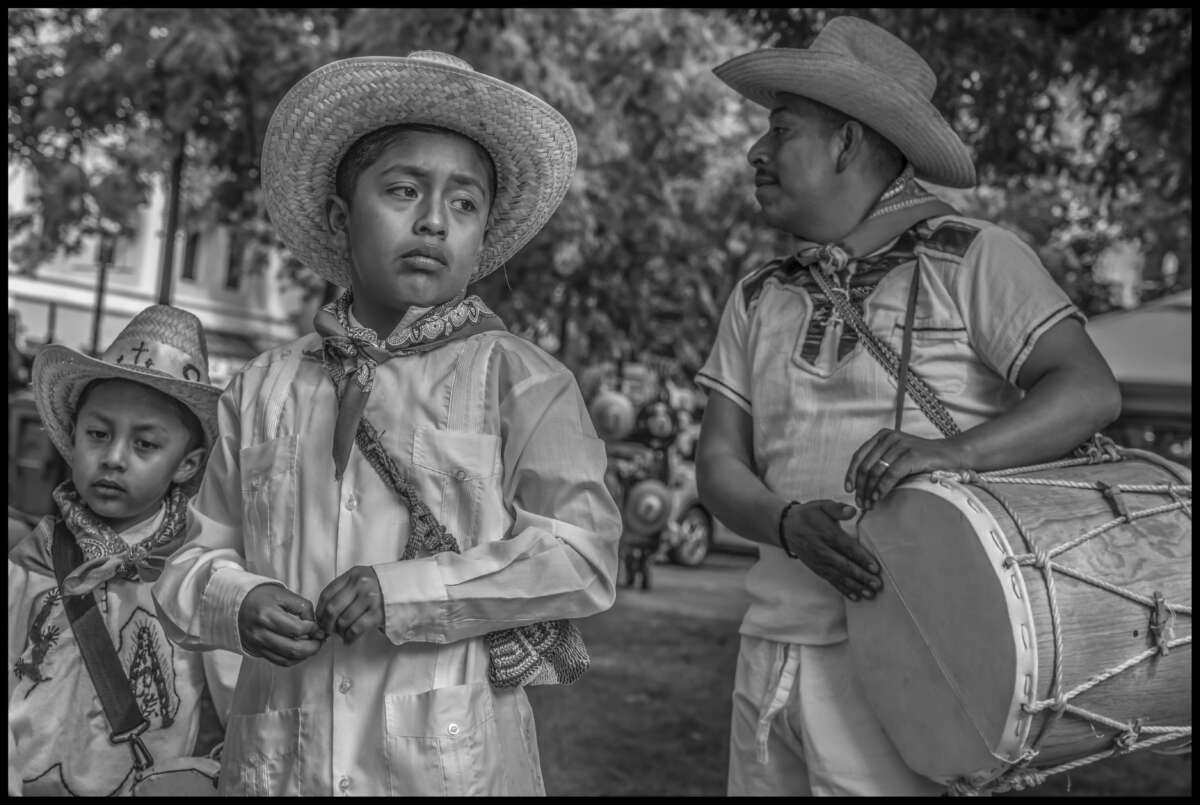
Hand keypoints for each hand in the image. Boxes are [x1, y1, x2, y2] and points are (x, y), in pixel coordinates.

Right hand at [237, 583, 325, 665]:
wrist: (237, 604)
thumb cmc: (261, 597)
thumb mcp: (282, 594)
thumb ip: (302, 607)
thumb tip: (314, 624)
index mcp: (267, 615)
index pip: (297, 629)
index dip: (313, 629)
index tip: (318, 626)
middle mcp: (260, 633)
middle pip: (293, 649)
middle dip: (313, 646)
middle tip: (321, 639)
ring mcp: (258, 644)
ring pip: (287, 658)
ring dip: (306, 654)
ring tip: (314, 645)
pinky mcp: (258, 651)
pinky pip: (279, 661)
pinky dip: (294, 659)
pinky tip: (302, 651)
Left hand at [316, 566, 383, 643]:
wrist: (406, 588)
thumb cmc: (379, 586)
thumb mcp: (361, 579)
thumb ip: (344, 589)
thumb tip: (322, 613)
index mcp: (353, 575)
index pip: (327, 594)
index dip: (319, 611)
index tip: (319, 620)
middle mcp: (361, 585)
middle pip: (332, 609)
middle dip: (326, 624)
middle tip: (327, 631)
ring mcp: (370, 599)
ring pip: (343, 621)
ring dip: (339, 632)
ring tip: (341, 634)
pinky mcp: (378, 613)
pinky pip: (356, 629)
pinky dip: (349, 638)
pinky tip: (349, 640)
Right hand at [781, 500, 881, 600]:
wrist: (787, 527)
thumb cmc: (808, 515)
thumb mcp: (822, 506)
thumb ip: (837, 509)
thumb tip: (852, 510)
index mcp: (827, 534)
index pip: (847, 548)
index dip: (862, 558)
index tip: (875, 568)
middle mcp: (823, 551)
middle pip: (845, 566)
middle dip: (861, 577)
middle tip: (876, 585)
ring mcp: (819, 562)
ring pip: (839, 576)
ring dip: (855, 586)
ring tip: (869, 594)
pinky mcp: (817, 569)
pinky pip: (831, 581)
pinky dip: (843, 590)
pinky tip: (855, 597)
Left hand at [845, 428, 964, 509]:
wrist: (951, 454)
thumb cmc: (922, 459)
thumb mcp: (897, 456)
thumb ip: (881, 463)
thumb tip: (860, 486)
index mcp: (882, 435)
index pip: (859, 455)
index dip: (851, 473)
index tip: (848, 489)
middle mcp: (889, 437)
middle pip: (866, 465)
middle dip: (860, 487)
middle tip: (860, 503)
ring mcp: (901, 444)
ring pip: (876, 472)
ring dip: (869, 491)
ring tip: (868, 505)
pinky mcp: (912, 455)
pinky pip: (890, 475)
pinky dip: (882, 488)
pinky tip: (878, 498)